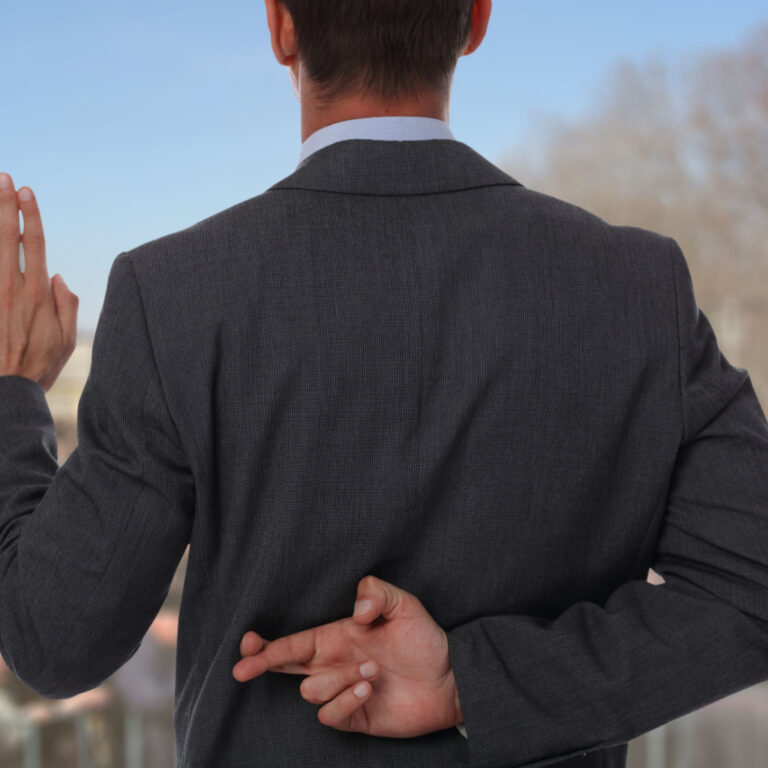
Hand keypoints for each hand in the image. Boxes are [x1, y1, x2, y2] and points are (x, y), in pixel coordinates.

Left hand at [0, 172, 78, 391]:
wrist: (4, 393)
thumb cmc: (37, 368)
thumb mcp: (65, 341)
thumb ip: (65, 305)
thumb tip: (57, 277)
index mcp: (36, 295)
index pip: (33, 244)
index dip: (30, 216)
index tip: (26, 192)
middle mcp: (11, 290)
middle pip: (5, 238)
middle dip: (4, 205)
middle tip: (3, 178)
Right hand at [232, 575, 463, 737]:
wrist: (450, 678)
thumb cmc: (424, 639)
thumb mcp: (404, 604)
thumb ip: (376, 593)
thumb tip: (354, 610)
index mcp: (337, 636)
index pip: (293, 640)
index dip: (267, 643)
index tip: (247, 642)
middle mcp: (334, 664)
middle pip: (285, 666)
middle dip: (261, 663)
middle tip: (244, 668)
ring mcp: (342, 691)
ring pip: (311, 690)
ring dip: (338, 679)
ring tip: (372, 669)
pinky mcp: (354, 717)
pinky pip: (329, 715)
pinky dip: (346, 700)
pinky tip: (368, 689)